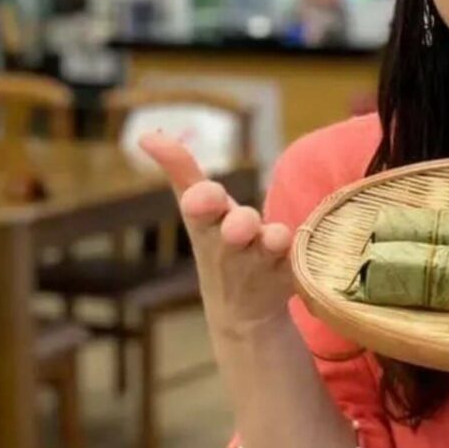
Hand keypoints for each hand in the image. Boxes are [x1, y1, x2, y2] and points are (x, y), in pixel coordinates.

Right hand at [139, 133, 293, 336]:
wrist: (241, 311)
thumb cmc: (218, 242)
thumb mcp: (198, 210)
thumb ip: (180, 170)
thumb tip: (146, 135)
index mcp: (207, 223)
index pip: (199, 206)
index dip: (202, 200)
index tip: (201, 198)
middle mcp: (232, 244)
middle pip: (235, 229)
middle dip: (238, 224)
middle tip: (242, 225)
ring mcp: (261, 261)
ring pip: (271, 244)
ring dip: (274, 238)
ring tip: (277, 238)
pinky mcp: (290, 273)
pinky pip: (299, 262)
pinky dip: (301, 256)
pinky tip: (300, 251)